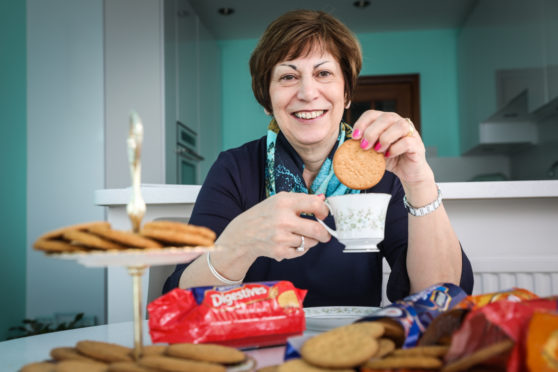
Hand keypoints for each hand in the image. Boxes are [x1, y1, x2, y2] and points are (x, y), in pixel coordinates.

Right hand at [216, 192, 330, 261]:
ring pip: (310, 242)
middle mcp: (283, 220)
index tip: (324, 215)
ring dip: (311, 240)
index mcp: (284, 202)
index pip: (315, 205)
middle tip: (325, 234)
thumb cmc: (265, 214)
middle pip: (316, 229)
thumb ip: (301, 199)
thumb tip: (322, 199)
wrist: (244, 234)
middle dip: (324, 233)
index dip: (324, 211)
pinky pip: (301, 252)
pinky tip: (292, 242)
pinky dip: (300, 248)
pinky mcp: (280, 251)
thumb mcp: (279, 200)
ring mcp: (281, 237)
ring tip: (302, 236)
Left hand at [351, 110, 433, 186]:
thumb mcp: (373, 151)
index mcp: (386, 121)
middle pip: (385, 117)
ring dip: (385, 138)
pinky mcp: (417, 145)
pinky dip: (395, 148)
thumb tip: (346, 146)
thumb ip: (364, 145)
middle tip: (364, 146)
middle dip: (371, 132)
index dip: (362, 123)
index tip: (354, 137)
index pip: (372, 114)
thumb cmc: (389, 159)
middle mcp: (399, 122)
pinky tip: (388, 155)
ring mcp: (410, 133)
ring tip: (377, 150)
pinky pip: (407, 141)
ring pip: (400, 125)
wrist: (408, 172)